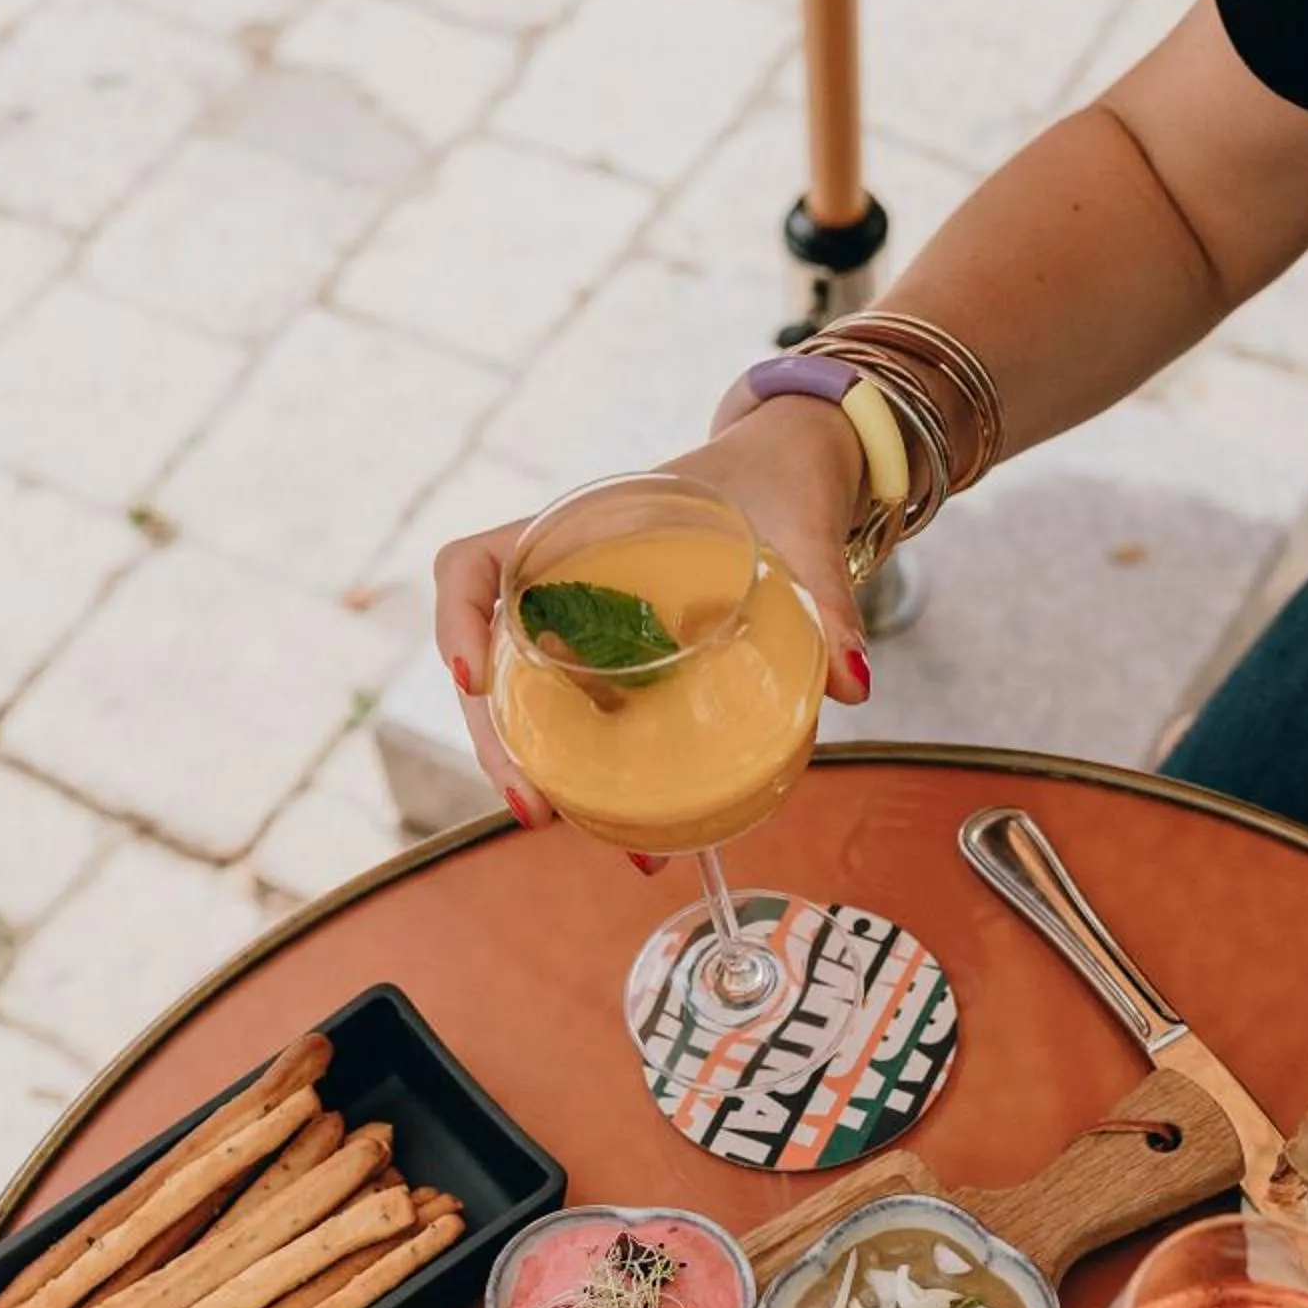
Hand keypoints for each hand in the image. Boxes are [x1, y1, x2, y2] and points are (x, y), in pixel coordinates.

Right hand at [432, 394, 870, 832]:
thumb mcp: (800, 527)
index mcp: (577, 530)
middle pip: (491, 664)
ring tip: (584, 832)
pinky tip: (633, 822)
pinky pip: (585, 720)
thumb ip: (823, 595)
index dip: (454, 617)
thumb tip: (854, 684)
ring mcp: (589, 629)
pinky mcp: (625, 667)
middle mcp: (565, 583)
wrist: (799, 475)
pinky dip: (595, 771)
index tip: (472, 677)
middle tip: (536, 809)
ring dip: (542, 772)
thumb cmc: (781, 480)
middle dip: (500, 743)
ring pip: (531, 706)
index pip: (471, 563)